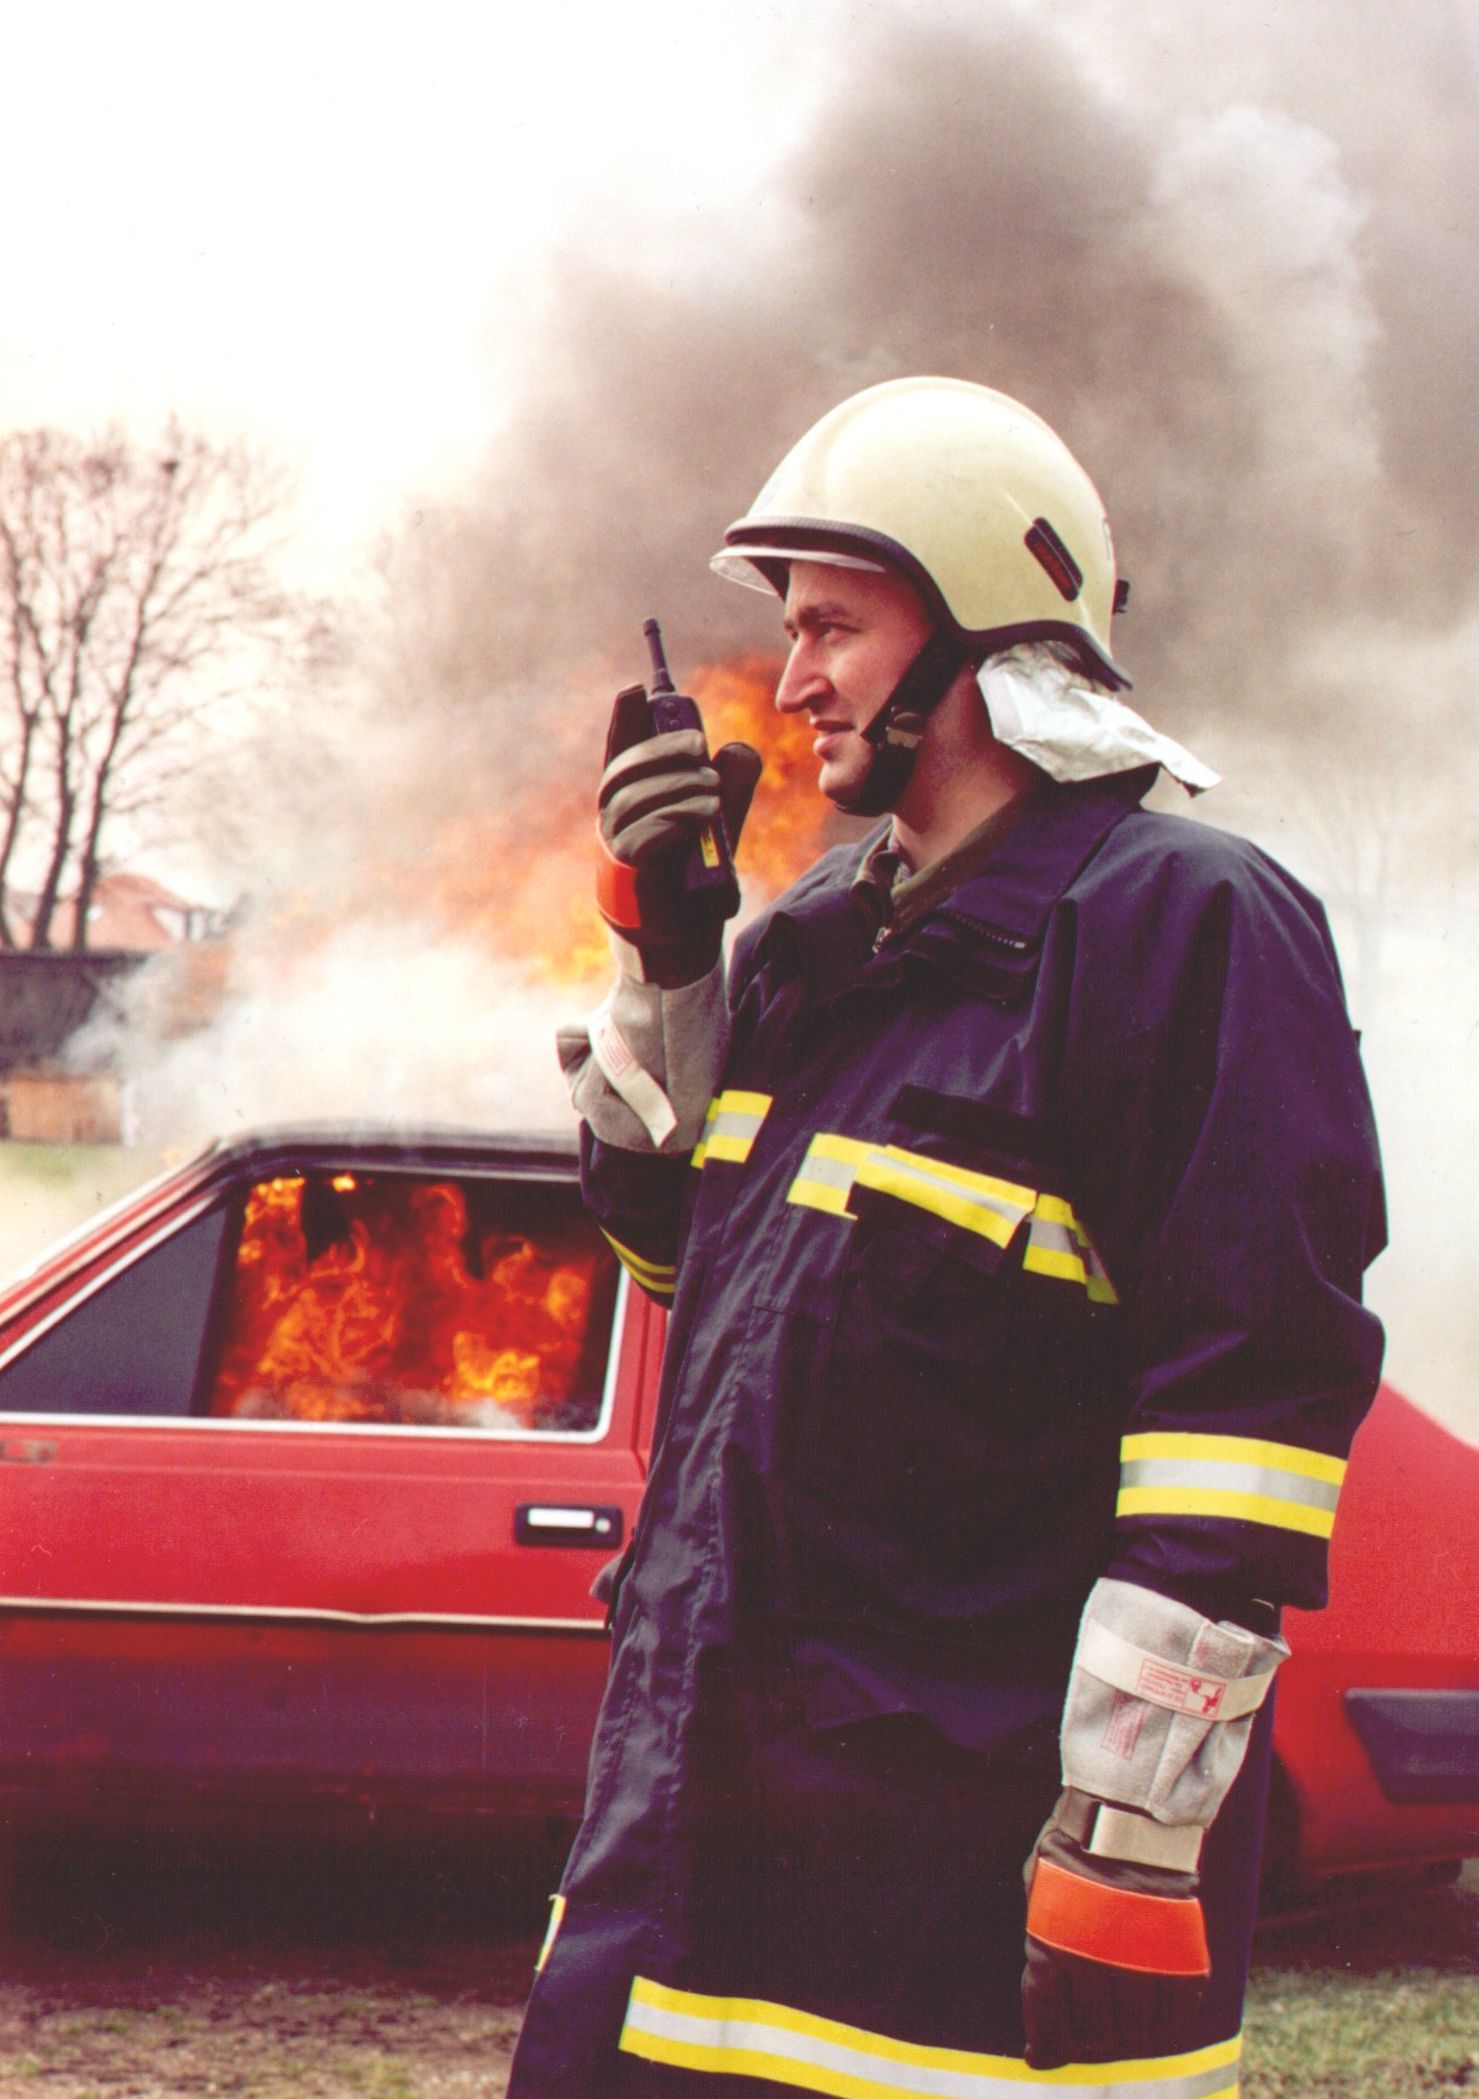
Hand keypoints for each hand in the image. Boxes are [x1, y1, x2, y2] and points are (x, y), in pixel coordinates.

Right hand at [596, 708, 759, 984]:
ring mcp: (617, 848)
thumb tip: (735, 748)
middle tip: (699, 745)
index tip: (635, 689)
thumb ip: (731, 782)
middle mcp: (616, 819)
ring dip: (677, 787)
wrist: (688, 934)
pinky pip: (641, 838)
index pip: (622, 751)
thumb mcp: (722, 819)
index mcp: (633, 798)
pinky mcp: (630, 876)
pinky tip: (700, 818)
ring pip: (632, 801)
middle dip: (659, 749)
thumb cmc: (696, 874)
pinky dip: (673, 820)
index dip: (625, 720)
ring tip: (713, 794)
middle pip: (622, 771)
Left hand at [1022, 1792, 1208, 2070]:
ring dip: (1130, 2029)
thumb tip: (1042, 1975)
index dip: (1046, 2043)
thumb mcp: (1040, 1882)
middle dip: (1090, 2036)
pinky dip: (1170, 2015)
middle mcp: (1096, 1963)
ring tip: (1126, 2017)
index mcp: (1054, 1944)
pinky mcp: (1182, 1952)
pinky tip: (1159, 2008)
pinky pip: (1179, 2007)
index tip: (1042, 2055)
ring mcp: (1141, 1960)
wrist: (1129, 1807)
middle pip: (1095, 2030)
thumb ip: (1042, 1929)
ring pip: (1138, 2026)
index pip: (1047, 2018)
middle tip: (1092, 2031)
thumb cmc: (1075, 1840)